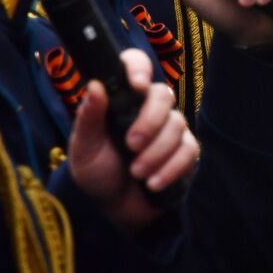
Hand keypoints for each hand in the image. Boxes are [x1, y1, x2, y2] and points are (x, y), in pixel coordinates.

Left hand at [65, 48, 197, 232]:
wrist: (113, 207)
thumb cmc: (96, 171)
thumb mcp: (84, 147)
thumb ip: (89, 118)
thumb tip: (95, 84)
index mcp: (122, 98)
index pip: (135, 65)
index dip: (139, 67)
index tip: (137, 84)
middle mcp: (148, 108)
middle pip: (163, 94)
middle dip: (150, 121)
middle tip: (131, 145)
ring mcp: (169, 128)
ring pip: (177, 124)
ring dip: (156, 152)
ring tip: (136, 173)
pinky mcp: (184, 151)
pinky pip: (188, 150)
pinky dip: (170, 168)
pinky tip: (153, 183)